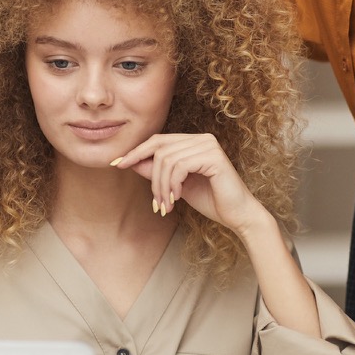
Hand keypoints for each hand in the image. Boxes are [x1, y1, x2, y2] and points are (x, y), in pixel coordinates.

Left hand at [112, 133, 269, 235]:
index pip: (158, 141)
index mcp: (193, 141)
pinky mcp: (213, 156)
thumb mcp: (176, 185)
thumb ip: (157, 172)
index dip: (136, 152)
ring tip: (167, 204)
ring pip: (166, 160)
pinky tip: (178, 198)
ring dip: (162, 186)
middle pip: (159, 149)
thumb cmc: (210, 200)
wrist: (237, 215)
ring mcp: (208, 145)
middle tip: (155, 202)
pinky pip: (179, 166)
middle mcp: (202, 138)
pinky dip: (173, 184)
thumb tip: (131, 162)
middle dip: (151, 176)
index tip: (117, 164)